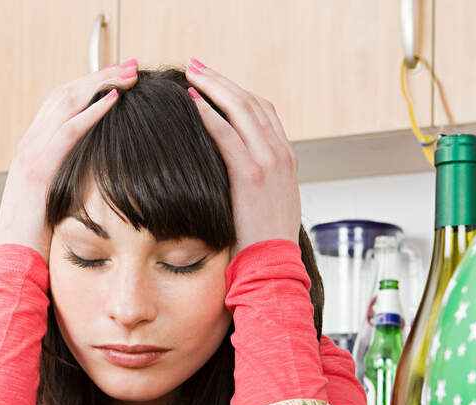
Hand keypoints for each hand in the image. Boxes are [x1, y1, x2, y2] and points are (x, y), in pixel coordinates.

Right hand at [0, 59, 139, 261]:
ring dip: (100, 84)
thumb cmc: (40, 238)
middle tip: (131, 66)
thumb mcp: (60, 198)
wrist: (13, 261)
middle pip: (66, 93)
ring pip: (66, 102)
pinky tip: (113, 99)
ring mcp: (30, 154)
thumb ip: (75, 178)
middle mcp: (30, 144)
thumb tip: (102, 172)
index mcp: (35, 149)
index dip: (92, 85)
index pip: (63, 102)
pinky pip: (67, 131)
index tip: (121, 77)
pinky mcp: (37, 169)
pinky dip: (91, 112)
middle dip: (100, 76)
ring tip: (127, 75)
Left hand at [185, 59, 300, 257]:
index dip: (237, 92)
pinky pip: (226, 134)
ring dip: (212, 86)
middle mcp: (281, 153)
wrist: (274, 265)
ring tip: (190, 74)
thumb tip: (228, 171)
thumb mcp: (266, 202)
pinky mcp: (251, 175)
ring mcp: (269, 161)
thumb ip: (253, 179)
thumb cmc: (263, 241)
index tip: (213, 82)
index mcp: (286, 157)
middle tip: (196, 67)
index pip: (263, 110)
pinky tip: (191, 101)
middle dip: (221, 80)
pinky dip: (208, 113)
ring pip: (240, 108)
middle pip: (251, 101)